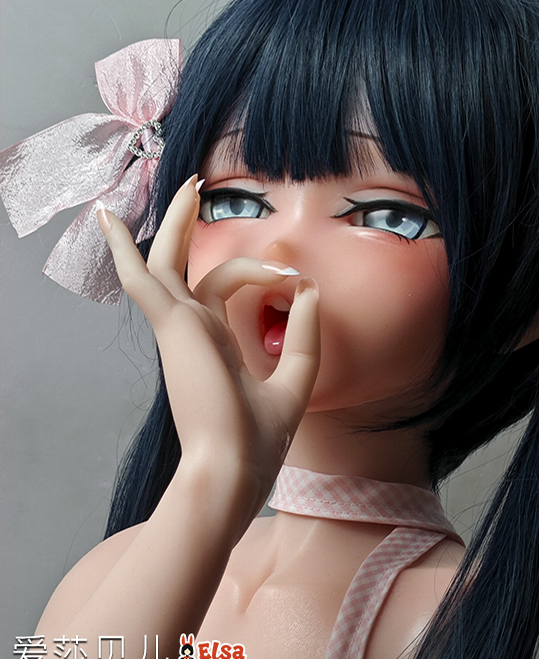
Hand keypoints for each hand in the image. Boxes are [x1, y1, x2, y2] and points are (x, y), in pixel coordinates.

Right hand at [100, 168, 319, 529]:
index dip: (259, 270)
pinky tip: (108, 219)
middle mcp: (192, 332)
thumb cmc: (255, 447)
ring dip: (174, 221)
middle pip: (184, 264)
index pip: (221, 288)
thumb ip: (303, 337)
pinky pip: (142, 278)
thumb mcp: (293, 384)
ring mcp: (179, 328)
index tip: (293, 276)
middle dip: (188, 224)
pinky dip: (123, 249)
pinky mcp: (172, 327)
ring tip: (185, 183)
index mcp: (213, 345)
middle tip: (196, 186)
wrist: (231, 475)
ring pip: (167, 261)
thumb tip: (310, 288)